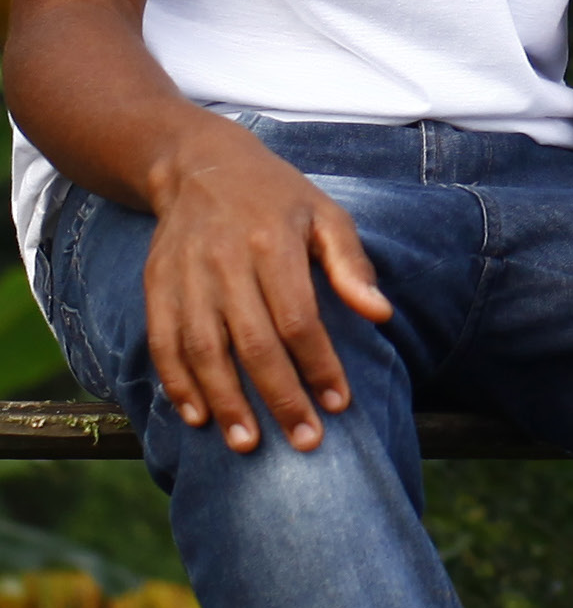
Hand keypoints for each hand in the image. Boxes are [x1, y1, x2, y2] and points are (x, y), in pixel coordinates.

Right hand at [143, 126, 393, 453]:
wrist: (198, 165)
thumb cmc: (276, 197)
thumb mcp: (325, 214)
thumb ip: (351, 264)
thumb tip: (380, 314)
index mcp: (273, 242)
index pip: (298, 318)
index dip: (319, 365)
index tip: (339, 403)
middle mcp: (225, 261)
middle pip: (253, 343)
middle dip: (280, 397)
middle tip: (305, 441)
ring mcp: (186, 276)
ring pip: (204, 350)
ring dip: (226, 402)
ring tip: (248, 443)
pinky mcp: (157, 286)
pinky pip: (163, 343)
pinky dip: (177, 384)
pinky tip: (199, 416)